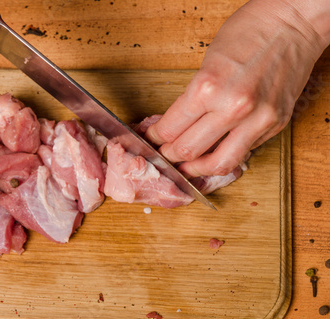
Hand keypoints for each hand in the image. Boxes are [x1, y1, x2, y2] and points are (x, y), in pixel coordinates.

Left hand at [145, 0, 329, 176]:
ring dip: (196, 169)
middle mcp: (232, 108)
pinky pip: (243, 153)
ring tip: (186, 167)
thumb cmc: (247, 34)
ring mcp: (257, 120)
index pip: (170, 129)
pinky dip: (224, 157)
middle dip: (169, 155)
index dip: (154, 137)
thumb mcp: (205, 64)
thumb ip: (192, 99)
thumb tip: (174, 127)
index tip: (150, 138)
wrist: (292, 24)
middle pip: (187, 151)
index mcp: (208, 88)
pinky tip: (214, 154)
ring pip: (218, 164)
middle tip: (163, 154)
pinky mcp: (274, 125)